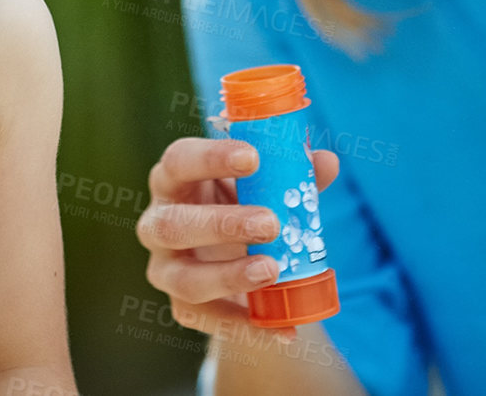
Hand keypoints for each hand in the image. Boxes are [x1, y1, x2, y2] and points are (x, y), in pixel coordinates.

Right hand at [137, 137, 339, 341]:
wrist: (235, 256)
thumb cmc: (244, 202)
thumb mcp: (263, 184)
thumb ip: (292, 174)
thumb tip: (327, 163)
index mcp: (175, 179)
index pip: (179, 160)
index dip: (210, 158)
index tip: (253, 159)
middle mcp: (158, 222)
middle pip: (174, 224)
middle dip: (223, 225)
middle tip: (271, 223)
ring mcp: (165, 268)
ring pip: (185, 279)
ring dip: (230, 276)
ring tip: (272, 270)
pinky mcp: (182, 305)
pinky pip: (207, 320)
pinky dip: (247, 325)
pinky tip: (283, 327)